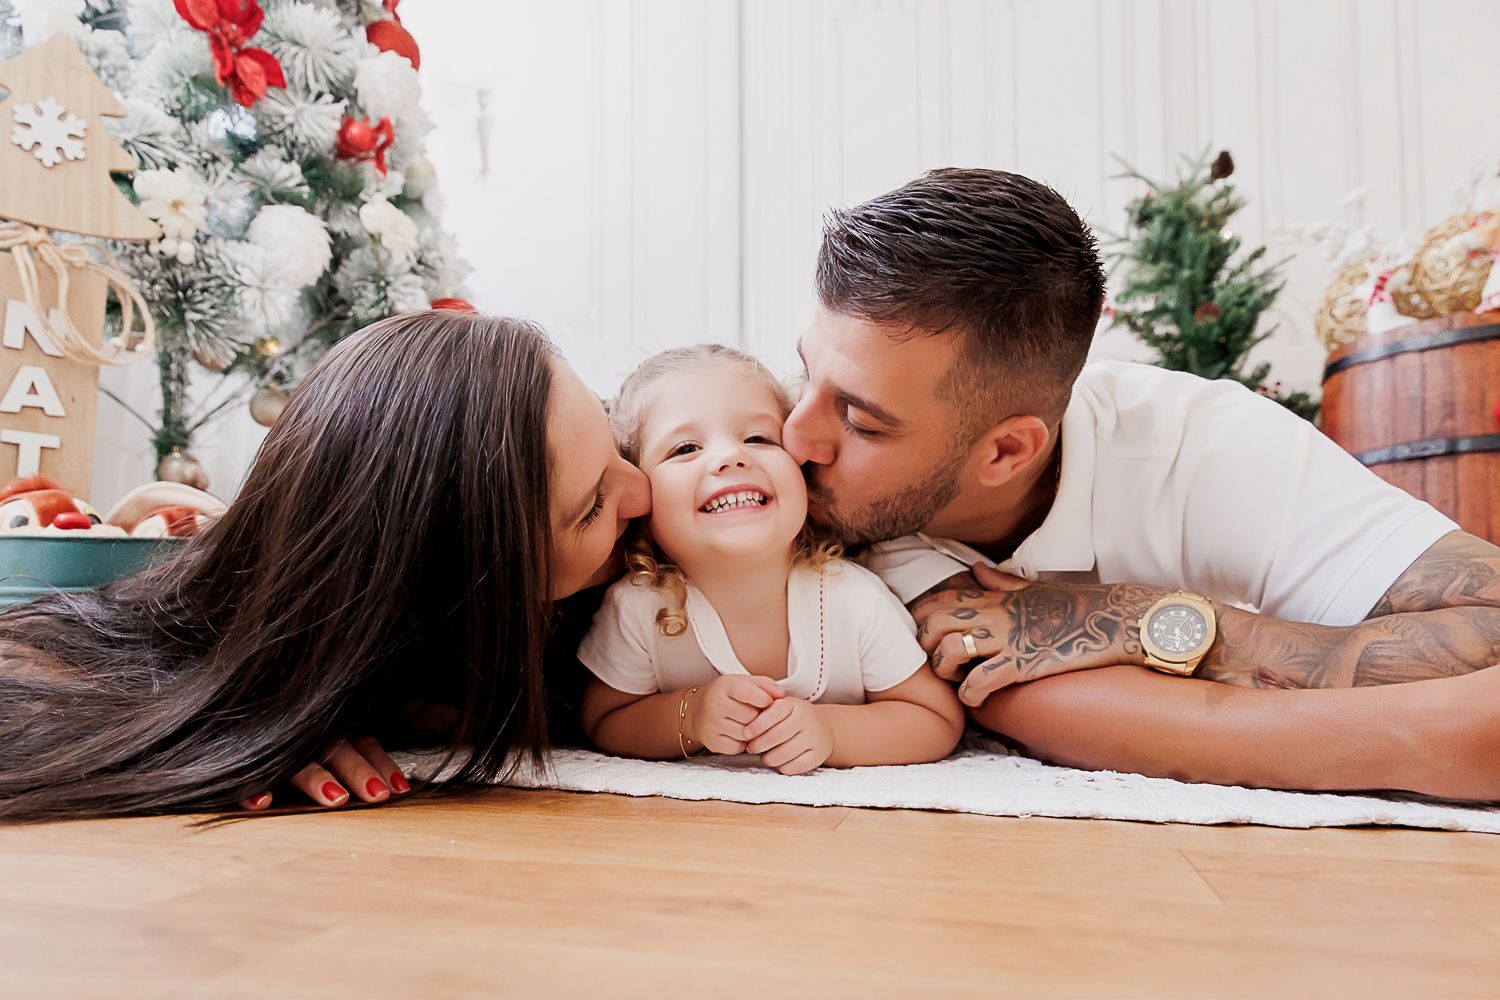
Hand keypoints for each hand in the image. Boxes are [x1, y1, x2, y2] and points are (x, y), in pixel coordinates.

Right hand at [238, 736, 410, 810]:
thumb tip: (397, 785)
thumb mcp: (321, 748)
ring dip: (316, 778)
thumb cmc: (282, 750)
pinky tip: (263, 802)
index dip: (381, 764)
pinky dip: (250, 787)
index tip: (399, 790)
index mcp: (326, 731)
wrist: (214, 730)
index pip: (361, 743)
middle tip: (378, 795)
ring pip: (295, 760)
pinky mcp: (234, 764)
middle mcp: (301, 735)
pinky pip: (242, 774)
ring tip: (336, 799)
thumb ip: (354, 757)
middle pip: (334, 748)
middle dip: (358, 770)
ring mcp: (267, 747)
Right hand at [686, 675, 784, 754]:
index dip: (763, 699)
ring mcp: (712, 725)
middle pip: (750, 716)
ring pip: (746, 734)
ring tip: (749, 724)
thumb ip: (765, 685)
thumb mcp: (744, 682)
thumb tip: (781, 694)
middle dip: (759, 717)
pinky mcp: (712, 742)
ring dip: (753, 732)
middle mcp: (714, 705)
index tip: (768, 702)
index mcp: (724, 686)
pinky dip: (743, 744)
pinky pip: (738, 748)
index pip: (748, 692)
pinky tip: (739, 734)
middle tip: (757, 714)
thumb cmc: (727, 695)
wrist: (698, 710)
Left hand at [743, 697, 833, 774]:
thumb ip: (762, 710)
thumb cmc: (791, 718)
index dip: (757, 725)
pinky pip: (796, 766)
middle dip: (758, 745)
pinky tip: (779, 763)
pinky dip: (783, 767)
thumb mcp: (779, 707)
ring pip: (785, 754)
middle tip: (751, 749)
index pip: (773, 713)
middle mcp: (806, 719)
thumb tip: (742, 720)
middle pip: (776, 735)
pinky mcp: (818, 755)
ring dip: (769, 758)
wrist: (822, 727)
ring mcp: (814, 737)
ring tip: (764, 757)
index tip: (746, 733)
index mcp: (793, 704)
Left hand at [912, 563, 1162, 706]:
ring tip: (957, 680)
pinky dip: (971, 694)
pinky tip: (977, 698)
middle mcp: (994, 615)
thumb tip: (974, 568)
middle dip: (927, 647)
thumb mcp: (1029, 588)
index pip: (937, 601)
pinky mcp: (1022, 664)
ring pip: (951, 649)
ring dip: (946, 670)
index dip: (921, 620)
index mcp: (992, 598)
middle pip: (934, 624)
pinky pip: (981, 681)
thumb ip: (997, 581)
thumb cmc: (1072, 604)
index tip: (927, 638)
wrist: (1111, 618)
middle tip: (940, 663)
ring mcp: (1007, 639)